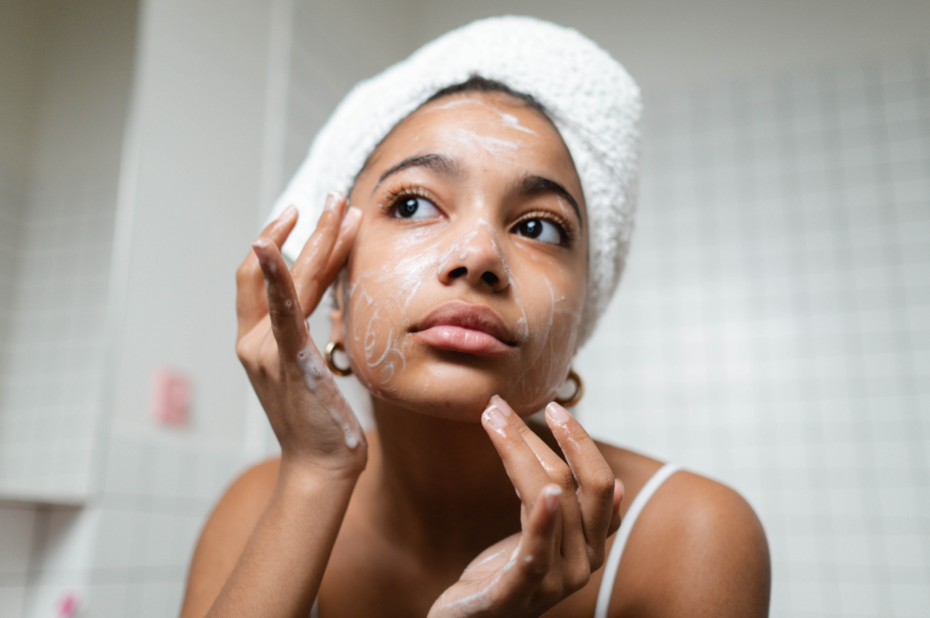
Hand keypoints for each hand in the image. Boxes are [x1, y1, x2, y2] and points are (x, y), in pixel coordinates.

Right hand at [235, 192, 365, 475]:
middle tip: (335, 199)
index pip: (264, 281)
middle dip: (309, 230)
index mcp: (258, 343)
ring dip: (316, 240)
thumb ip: (310, 338)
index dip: (283, 244)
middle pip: (277, 271)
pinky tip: (272, 244)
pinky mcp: (287, 359)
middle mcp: (254, 341)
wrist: (320, 466)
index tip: (309, 217)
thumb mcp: (312, 372)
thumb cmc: (322, 423)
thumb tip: (333, 308)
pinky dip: (275, 275)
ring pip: (290, 281)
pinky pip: (281, 311)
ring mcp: (266, 350)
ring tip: (340, 208)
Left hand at [429, 396, 622, 617]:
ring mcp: (554, 583)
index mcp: (590, 545)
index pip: (598, 483)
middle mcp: (582, 564)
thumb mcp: (539, 536)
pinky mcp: (517, 596)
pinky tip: (545, 493)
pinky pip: (537, 553)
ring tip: (492, 419)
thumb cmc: (503, 576)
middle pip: (573, 486)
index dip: (580, 443)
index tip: (554, 408)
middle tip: (500, 405)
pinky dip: (544, 520)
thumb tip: (617, 484)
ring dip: (519, 452)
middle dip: (540, 438)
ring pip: (551, 502)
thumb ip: (567, 508)